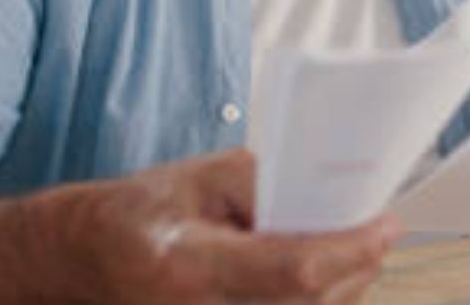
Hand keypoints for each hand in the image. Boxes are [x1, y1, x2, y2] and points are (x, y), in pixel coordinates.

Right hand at [35, 148, 401, 303]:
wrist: (83, 260)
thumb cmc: (140, 212)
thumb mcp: (203, 178)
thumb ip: (269, 187)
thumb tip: (328, 200)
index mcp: (192, 266)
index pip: (295, 269)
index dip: (352, 248)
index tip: (386, 222)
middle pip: (313, 304)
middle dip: (359, 265)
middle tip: (380, 228)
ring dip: (344, 287)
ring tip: (356, 247)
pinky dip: (316, 302)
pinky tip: (326, 276)